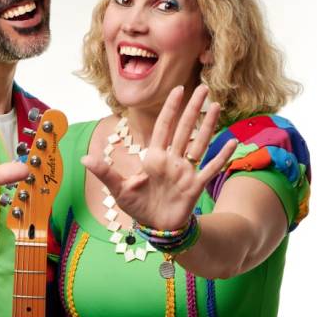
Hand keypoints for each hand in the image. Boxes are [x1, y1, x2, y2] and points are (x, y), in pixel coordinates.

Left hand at [82, 85, 237, 231]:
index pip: (164, 127)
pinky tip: (232, 142)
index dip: (170, 108)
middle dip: (193, 109)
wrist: (155, 228)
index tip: (178, 89)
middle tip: (204, 88)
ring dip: (208, 125)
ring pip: (199, 143)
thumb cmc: (138, 206)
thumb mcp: (118, 189)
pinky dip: (222, 157)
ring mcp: (185, 171)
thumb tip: (83, 158)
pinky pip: (211, 168)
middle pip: (184, 129)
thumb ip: (104, 172)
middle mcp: (172, 160)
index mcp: (154, 157)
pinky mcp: (195, 186)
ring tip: (217, 106)